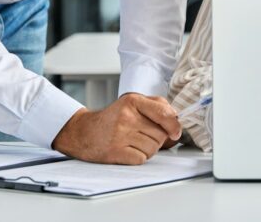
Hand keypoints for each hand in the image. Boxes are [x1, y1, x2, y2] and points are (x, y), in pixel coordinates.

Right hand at [52, 93, 181, 164]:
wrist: (84, 132)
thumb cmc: (113, 118)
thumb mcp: (132, 102)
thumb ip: (156, 105)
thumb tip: (176, 119)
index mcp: (132, 101)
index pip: (163, 113)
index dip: (174, 125)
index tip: (176, 132)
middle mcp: (126, 117)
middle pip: (160, 134)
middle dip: (157, 138)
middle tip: (142, 135)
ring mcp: (120, 135)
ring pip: (153, 148)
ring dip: (148, 149)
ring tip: (134, 142)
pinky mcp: (116, 152)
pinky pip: (142, 158)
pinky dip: (139, 157)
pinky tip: (128, 150)